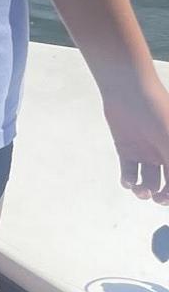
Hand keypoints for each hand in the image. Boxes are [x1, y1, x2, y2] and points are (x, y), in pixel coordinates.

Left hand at [101, 71, 168, 203]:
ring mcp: (145, 152)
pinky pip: (128, 172)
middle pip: (166, 184)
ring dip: (143, 191)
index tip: (167, 199)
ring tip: (140, 190)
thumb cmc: (158, 112)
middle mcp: (163, 153)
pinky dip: (128, 182)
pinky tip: (128, 182)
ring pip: (147, 181)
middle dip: (162, 196)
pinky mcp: (126, 150)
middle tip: (156, 198)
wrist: (129, 91)